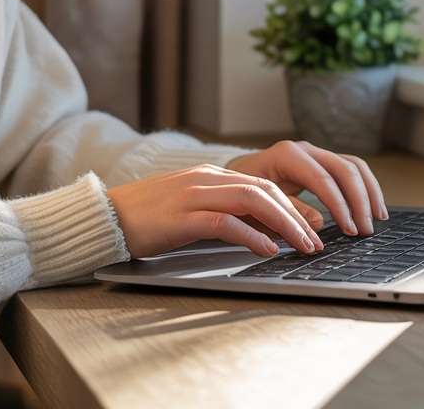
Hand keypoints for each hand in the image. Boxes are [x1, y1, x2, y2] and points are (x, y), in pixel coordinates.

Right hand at [105, 164, 323, 259]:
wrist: (106, 217)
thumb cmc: (148, 218)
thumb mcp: (191, 210)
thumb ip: (223, 212)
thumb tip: (262, 231)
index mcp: (208, 174)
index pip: (261, 183)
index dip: (291, 204)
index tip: (312, 226)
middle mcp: (205, 178)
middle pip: (263, 189)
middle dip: (296, 214)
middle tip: (316, 240)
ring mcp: (192, 194)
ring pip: (251, 199)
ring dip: (283, 224)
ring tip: (301, 245)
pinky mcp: (181, 216)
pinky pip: (225, 221)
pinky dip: (251, 235)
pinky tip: (267, 249)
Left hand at [226, 140, 387, 237]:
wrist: (236, 177)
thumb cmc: (244, 190)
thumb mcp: (259, 203)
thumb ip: (287, 211)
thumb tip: (319, 222)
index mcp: (287, 155)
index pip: (322, 179)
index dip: (339, 205)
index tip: (349, 229)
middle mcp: (305, 150)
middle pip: (344, 169)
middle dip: (359, 200)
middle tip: (365, 230)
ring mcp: (315, 154)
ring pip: (353, 166)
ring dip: (369, 192)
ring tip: (377, 219)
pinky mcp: (322, 163)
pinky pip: (351, 170)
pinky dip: (365, 187)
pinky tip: (372, 207)